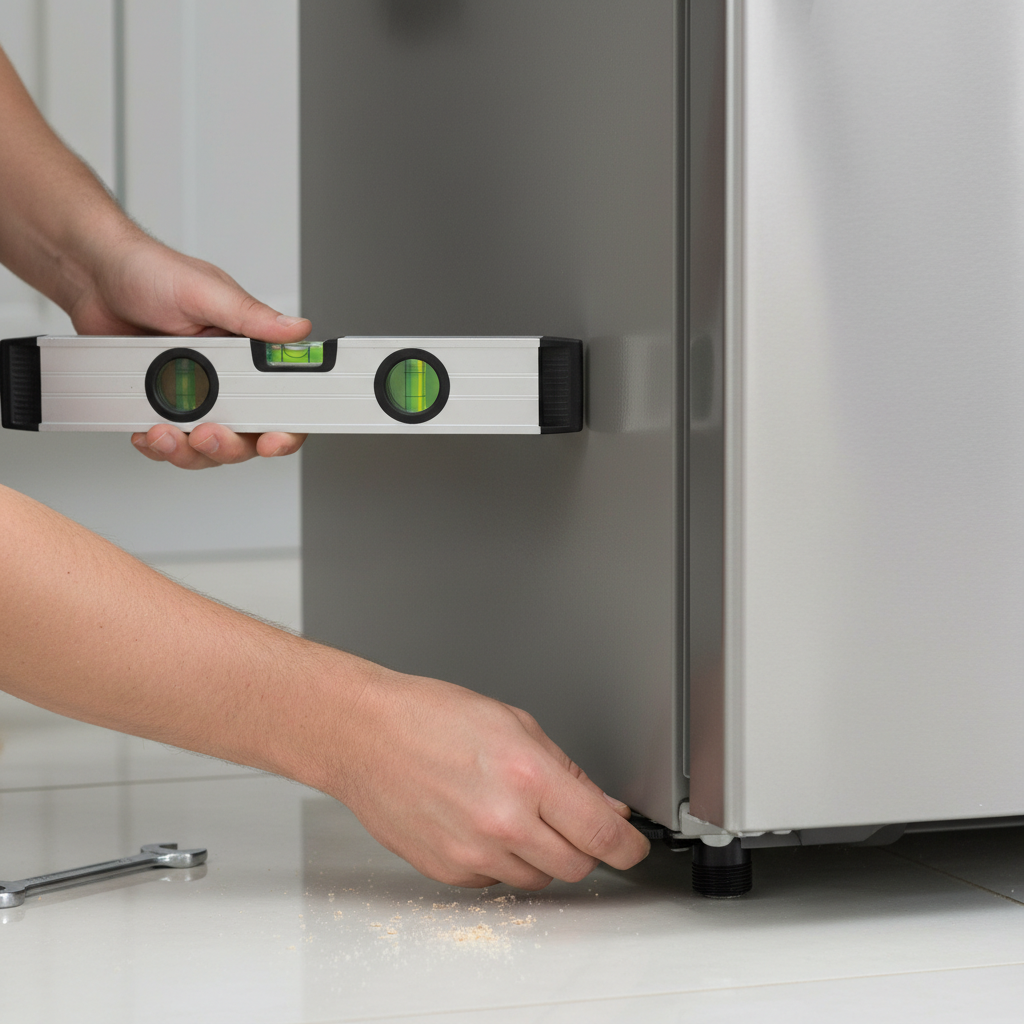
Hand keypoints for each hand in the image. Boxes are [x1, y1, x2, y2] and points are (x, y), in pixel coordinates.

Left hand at [70, 232, 311, 469]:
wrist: (92, 275)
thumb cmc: (148, 270)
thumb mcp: (205, 290)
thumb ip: (251, 315)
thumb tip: (296, 329)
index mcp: (247, 349)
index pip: (282, 397)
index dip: (285, 426)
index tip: (271, 439)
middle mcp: (225, 375)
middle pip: (245, 433)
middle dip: (227, 445)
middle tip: (207, 434)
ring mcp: (193, 393)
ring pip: (206, 445)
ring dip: (188, 451)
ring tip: (163, 433)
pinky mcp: (161, 402)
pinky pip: (168, 440)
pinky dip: (157, 445)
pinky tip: (146, 432)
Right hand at [320, 669, 650, 888]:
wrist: (366, 736)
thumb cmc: (430, 718)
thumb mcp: (516, 724)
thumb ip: (568, 772)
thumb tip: (605, 808)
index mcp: (528, 776)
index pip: (602, 833)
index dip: (628, 846)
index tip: (632, 846)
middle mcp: (503, 822)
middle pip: (576, 865)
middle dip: (584, 846)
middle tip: (568, 820)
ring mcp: (473, 853)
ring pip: (538, 878)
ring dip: (541, 853)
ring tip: (512, 811)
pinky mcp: (448, 872)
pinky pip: (496, 881)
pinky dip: (501, 860)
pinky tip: (480, 822)